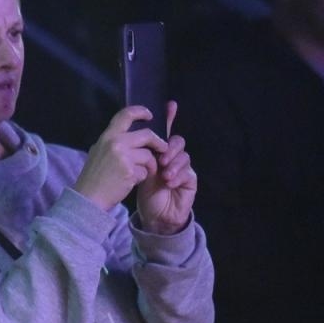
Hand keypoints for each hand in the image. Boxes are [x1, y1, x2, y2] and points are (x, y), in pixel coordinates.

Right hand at [72, 105, 167, 210]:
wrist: (88, 198)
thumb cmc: (94, 177)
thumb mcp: (99, 152)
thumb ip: (114, 143)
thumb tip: (134, 137)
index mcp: (107, 137)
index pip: (125, 115)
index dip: (140, 111)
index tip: (150, 115)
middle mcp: (115, 143)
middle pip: (147, 135)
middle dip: (158, 142)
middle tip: (163, 148)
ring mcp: (123, 157)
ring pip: (148, 155)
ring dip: (148, 165)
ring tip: (137, 173)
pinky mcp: (130, 171)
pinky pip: (145, 170)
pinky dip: (142, 177)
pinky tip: (130, 182)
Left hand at [135, 101, 194, 233]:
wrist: (155, 217)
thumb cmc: (146, 194)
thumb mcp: (138, 172)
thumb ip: (140, 155)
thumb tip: (132, 136)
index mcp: (158, 154)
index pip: (164, 132)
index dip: (168, 118)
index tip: (170, 105)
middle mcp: (172, 158)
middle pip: (177, 141)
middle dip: (170, 148)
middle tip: (161, 159)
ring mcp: (183, 168)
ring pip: (184, 156)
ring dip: (173, 164)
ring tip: (164, 175)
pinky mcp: (191, 180)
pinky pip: (189, 172)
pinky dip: (178, 176)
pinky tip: (170, 183)